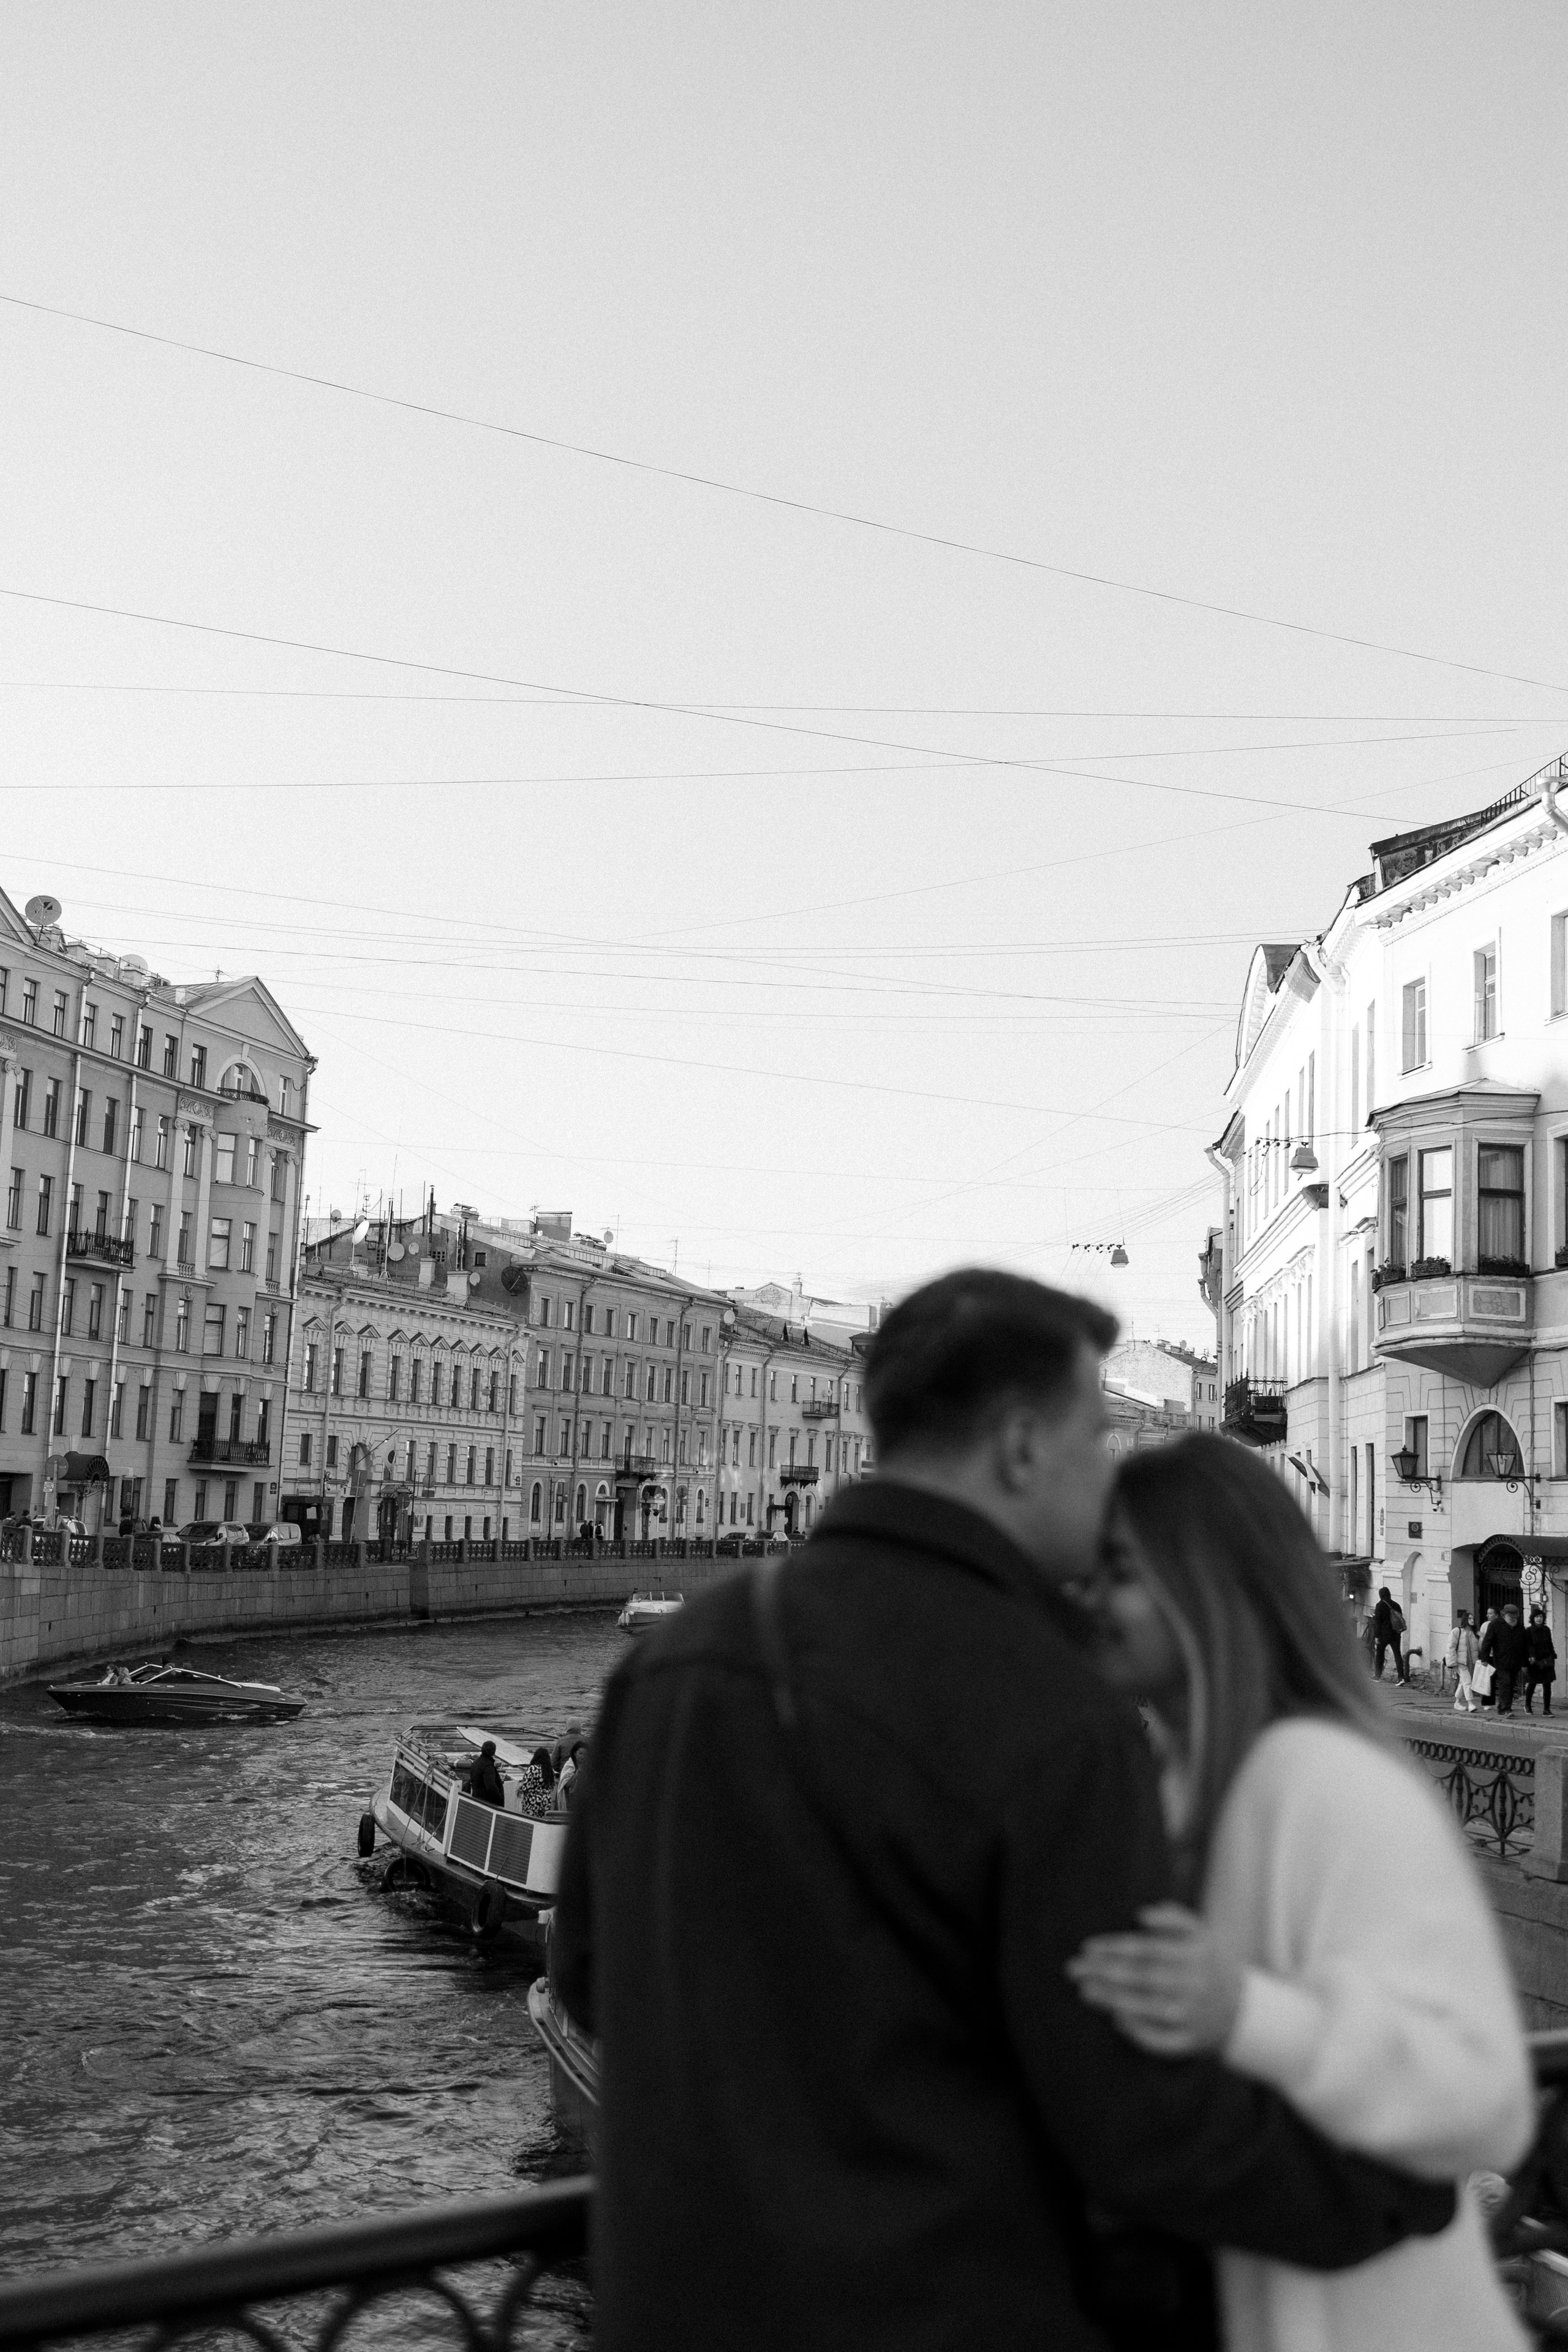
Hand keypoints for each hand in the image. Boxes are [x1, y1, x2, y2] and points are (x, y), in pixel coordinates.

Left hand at [1065, 1901, 1243, 2056]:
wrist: (1246, 2010)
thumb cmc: (1211, 1964)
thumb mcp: (1203, 1934)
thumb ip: (1175, 1918)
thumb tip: (1142, 1914)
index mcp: (1196, 1954)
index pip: (1147, 1949)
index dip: (1115, 1948)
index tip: (1086, 1947)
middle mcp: (1195, 1984)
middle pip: (1142, 1977)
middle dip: (1104, 1972)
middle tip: (1073, 1970)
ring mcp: (1194, 2015)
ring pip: (1147, 2007)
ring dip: (1112, 2000)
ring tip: (1084, 1992)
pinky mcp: (1193, 2042)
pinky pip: (1162, 2041)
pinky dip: (1138, 2032)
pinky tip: (1116, 2020)